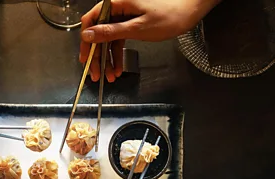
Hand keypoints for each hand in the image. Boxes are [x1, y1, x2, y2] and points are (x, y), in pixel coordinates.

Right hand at [79, 0, 220, 81]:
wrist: (189, 11)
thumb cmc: (169, 16)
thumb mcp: (137, 28)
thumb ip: (111, 32)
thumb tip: (88, 35)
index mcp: (116, 3)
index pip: (91, 21)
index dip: (86, 42)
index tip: (85, 58)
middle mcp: (117, 8)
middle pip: (98, 33)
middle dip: (97, 56)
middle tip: (96, 73)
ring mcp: (123, 17)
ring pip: (108, 40)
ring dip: (107, 59)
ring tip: (109, 76)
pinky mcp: (130, 23)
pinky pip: (118, 40)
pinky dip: (117, 55)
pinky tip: (118, 68)